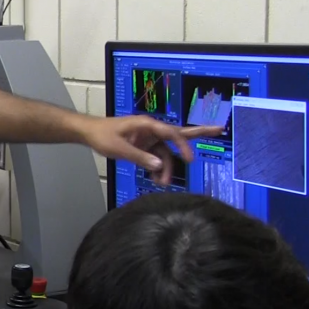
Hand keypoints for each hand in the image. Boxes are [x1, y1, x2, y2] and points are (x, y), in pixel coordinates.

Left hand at [81, 116, 223, 185]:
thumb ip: (139, 157)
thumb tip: (159, 165)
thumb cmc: (102, 136)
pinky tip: (155, 178)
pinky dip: (158, 167)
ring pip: (166, 153)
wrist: (89, 133)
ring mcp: (149, 138)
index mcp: (147, 124)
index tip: (189, 159)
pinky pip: (157, 157)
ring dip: (166, 167)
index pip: (171, 133)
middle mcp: (151, 130)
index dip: (182, 146)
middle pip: (178, 134)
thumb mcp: (119, 148)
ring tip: (162, 183)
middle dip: (198, 133)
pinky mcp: (144, 145)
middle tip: (220, 129)